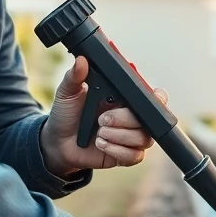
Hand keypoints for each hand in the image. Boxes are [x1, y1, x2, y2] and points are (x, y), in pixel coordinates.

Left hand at [41, 56, 168, 175]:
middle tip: (102, 119)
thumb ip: (75, 77)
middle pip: (148, 120)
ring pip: (144, 138)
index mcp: (125, 99)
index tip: (151, 98)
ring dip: (119, 136)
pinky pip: (134, 155)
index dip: (158, 99)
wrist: (58, 142)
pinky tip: (101, 144)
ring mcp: (131, 137)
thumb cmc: (67, 114)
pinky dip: (117, 150)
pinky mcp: (125, 156)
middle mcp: (132, 118)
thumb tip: (82, 60)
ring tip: (99, 133)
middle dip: (125, 119)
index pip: (154, 98)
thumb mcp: (68, 93)